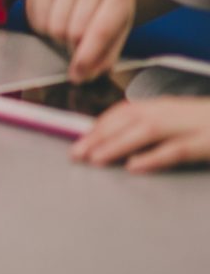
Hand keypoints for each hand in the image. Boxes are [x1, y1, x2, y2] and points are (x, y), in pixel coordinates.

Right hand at [26, 0, 136, 81]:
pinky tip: (52, 18)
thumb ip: (105, 56)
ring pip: (54, 27)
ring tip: (65, 29)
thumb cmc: (102, 8)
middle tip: (75, 45)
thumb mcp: (116, 29)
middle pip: (74, 32)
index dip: (87, 58)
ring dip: (57, 38)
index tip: (78, 76)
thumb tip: (84, 76)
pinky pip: (37, 18)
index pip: (100, 32)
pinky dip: (43, 27)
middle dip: (72, 47)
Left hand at [70, 97, 209, 172]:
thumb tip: (120, 142)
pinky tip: (135, 167)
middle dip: (99, 135)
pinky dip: (154, 157)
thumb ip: (154, 128)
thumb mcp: (181, 122)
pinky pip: (178, 149)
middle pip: (130, 120)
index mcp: (167, 107)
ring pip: (148, 131)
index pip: (125, 110)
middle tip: (76, 154)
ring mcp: (194, 126)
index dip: (101, 124)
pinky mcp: (208, 142)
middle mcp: (176, 112)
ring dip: (117, 144)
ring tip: (95, 159)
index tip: (80, 139)